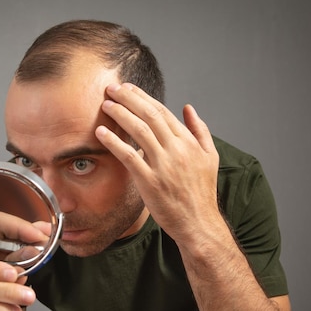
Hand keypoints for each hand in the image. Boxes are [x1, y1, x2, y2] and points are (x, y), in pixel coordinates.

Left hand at [96, 83, 222, 247]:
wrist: (198, 222)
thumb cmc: (202, 192)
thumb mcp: (210, 157)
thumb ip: (200, 130)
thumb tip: (188, 108)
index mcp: (188, 142)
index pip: (162, 112)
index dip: (142, 97)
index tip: (128, 88)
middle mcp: (176, 150)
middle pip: (149, 115)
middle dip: (128, 98)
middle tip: (111, 88)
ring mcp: (163, 165)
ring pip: (139, 131)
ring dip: (120, 114)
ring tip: (106, 104)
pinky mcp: (150, 182)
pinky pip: (129, 157)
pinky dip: (114, 143)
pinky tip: (101, 134)